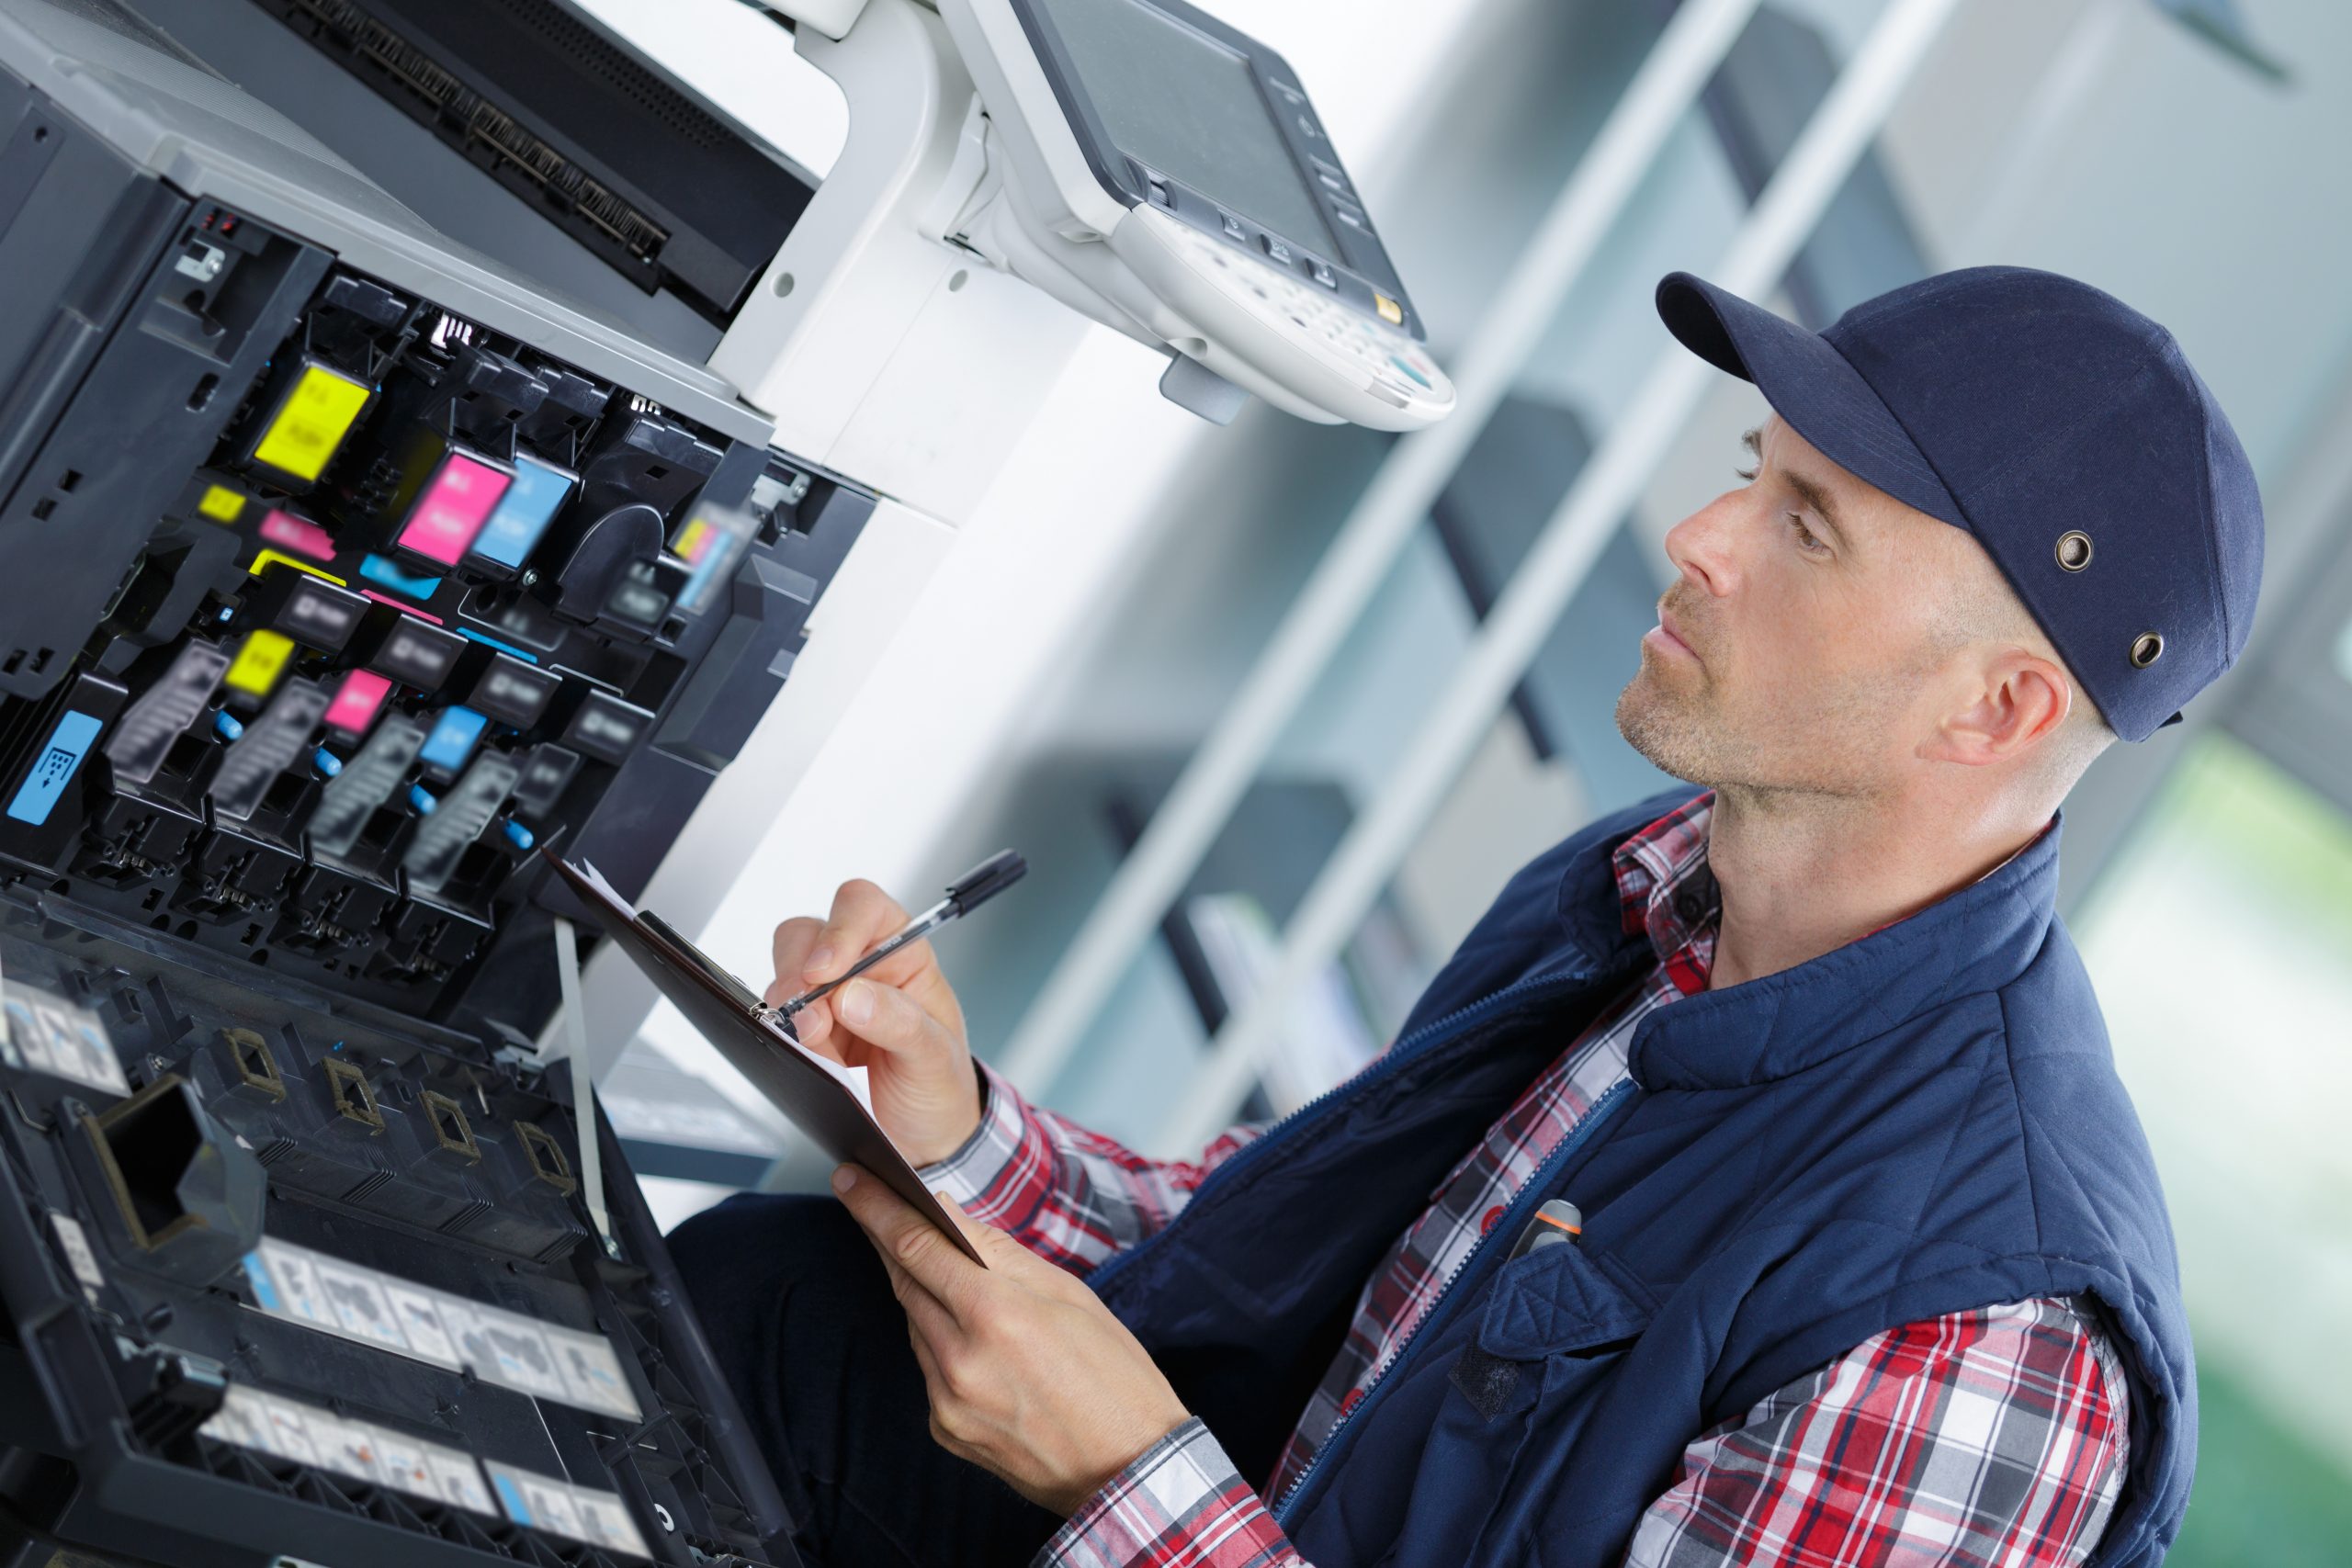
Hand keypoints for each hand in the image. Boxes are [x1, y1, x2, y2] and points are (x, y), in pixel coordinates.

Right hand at [768, 880, 980, 1165]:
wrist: (925, 1137)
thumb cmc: (941, 1085)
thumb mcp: (935, 1057)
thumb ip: (899, 1023)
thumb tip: (851, 995)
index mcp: (905, 954)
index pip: (865, 909)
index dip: (840, 930)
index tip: (824, 971)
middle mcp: (864, 964)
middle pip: (810, 934)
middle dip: (800, 974)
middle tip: (809, 1020)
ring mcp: (829, 995)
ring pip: (786, 970)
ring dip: (790, 1007)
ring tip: (816, 1044)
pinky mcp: (806, 1027)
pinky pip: (778, 1015)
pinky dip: (785, 1033)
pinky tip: (812, 1056)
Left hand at [833, 1165, 1190, 1517]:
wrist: (1130, 1473)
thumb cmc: (1116, 1378)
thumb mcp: (1071, 1295)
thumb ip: (1000, 1253)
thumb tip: (947, 1213)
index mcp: (997, 1315)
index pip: (916, 1247)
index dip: (876, 1208)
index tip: (851, 1179)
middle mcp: (960, 1360)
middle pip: (904, 1283)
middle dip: (888, 1242)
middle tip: (874, 1205)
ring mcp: (946, 1402)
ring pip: (914, 1325)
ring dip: (920, 1293)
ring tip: (938, 1269)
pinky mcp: (945, 1431)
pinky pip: (927, 1369)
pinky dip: (938, 1342)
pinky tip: (967, 1335)